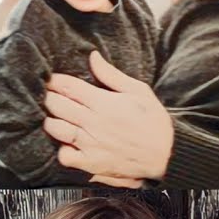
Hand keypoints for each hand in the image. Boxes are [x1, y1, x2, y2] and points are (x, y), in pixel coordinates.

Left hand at [42, 50, 173, 180]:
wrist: (167, 154)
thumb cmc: (154, 122)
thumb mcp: (139, 91)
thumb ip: (112, 75)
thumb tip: (92, 56)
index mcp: (103, 102)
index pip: (66, 86)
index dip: (54, 80)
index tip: (55, 80)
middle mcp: (93, 122)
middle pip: (54, 104)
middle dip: (50, 98)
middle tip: (55, 97)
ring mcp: (90, 143)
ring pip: (54, 128)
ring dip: (53, 121)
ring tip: (61, 119)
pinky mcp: (92, 163)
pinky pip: (64, 156)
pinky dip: (63, 149)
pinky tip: (70, 144)